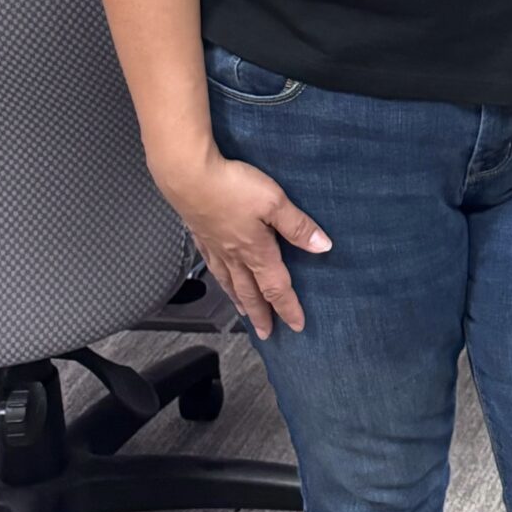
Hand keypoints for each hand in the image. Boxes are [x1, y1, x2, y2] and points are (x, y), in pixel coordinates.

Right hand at [153, 144, 330, 337]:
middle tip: (266, 333)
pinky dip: (221, 281)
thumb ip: (298, 226)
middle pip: (251, 292)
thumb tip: (323, 247)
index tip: (297, 326)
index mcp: (256, 251)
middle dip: (262, 314)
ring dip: (240, 301)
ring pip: (230, 283)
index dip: (288, 307)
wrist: (188, 178)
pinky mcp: (201, 236)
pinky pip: (214, 268)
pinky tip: (221, 279)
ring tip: (245, 313)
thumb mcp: (275, 202)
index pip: (276, 287)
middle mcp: (234, 256)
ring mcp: (215, 248)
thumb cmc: (233, 188)